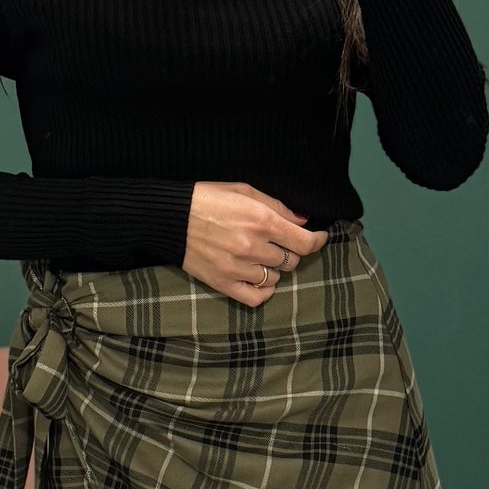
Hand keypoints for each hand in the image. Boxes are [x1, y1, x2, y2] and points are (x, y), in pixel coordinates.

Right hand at [182, 183, 327, 305]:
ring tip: (260, 257)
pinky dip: (263, 290)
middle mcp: (253, 246)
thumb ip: (277, 206)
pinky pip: (256, 297)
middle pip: (291, 261)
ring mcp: (238, 267)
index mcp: (261, 221)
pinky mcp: (223, 283)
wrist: (170, 217)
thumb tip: (303, 221)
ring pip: (275, 278)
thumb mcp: (244, 191)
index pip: (304, 242)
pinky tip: (259, 279)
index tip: (318, 238)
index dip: (317, 241)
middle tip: (278, 243)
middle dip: (289, 251)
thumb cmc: (207, 199)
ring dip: (273, 268)